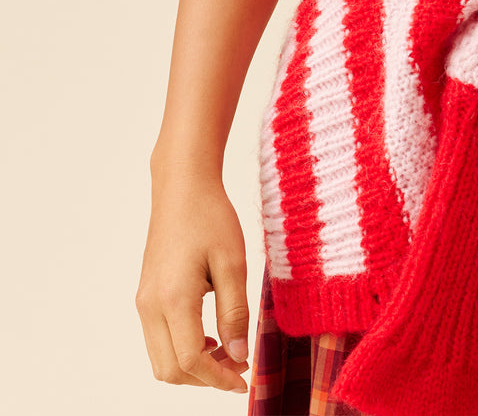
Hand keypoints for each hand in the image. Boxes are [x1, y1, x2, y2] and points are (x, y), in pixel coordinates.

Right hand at [135, 170, 252, 392]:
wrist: (182, 187)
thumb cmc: (211, 217)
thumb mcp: (233, 262)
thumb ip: (234, 312)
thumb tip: (238, 355)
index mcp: (173, 298)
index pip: (191, 361)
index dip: (219, 378)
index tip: (245, 380)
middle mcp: (150, 306)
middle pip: (170, 370)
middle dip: (205, 378)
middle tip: (239, 364)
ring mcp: (144, 302)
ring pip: (161, 359)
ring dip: (193, 366)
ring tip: (227, 349)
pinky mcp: (145, 296)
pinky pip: (158, 340)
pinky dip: (182, 349)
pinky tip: (209, 334)